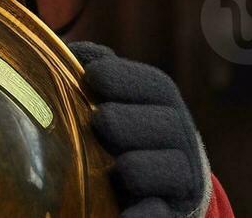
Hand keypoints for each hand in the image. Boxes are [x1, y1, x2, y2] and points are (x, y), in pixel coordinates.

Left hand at [69, 42, 211, 217]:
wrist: (161, 187)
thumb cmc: (124, 131)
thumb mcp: (118, 99)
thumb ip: (98, 72)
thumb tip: (71, 49)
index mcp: (165, 105)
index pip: (154, 86)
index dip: (123, 78)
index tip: (91, 77)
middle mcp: (179, 139)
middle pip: (160, 124)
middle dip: (124, 122)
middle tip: (99, 123)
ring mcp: (180, 179)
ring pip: (163, 168)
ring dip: (133, 168)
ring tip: (115, 170)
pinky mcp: (172, 212)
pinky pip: (159, 214)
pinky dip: (142, 215)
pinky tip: (125, 214)